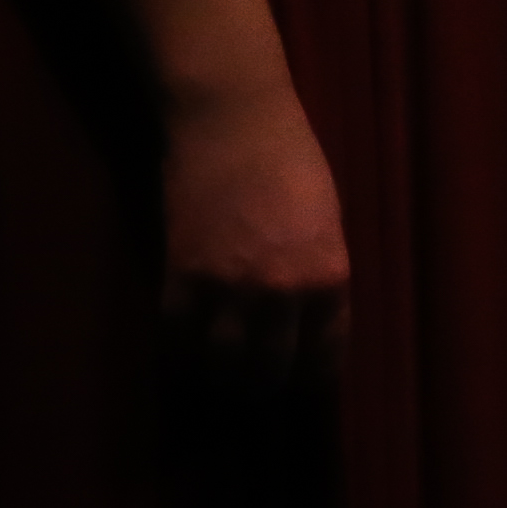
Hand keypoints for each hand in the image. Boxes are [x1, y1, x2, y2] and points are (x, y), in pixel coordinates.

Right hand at [159, 80, 348, 384]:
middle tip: (259, 386)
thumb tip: (309, 324)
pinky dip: (180, 352)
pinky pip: (176, 338)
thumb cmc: (292, 162)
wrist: (232, 121)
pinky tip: (187, 351)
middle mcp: (282, 293)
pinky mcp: (181, 278)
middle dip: (266, 386)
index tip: (305, 382)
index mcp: (330, 277)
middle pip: (270, 372)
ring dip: (222, 379)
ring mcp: (228, 289)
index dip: (314, 377)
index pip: (325, 356)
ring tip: (223, 378)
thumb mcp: (328, 224)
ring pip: (221, 366)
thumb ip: (321, 276)